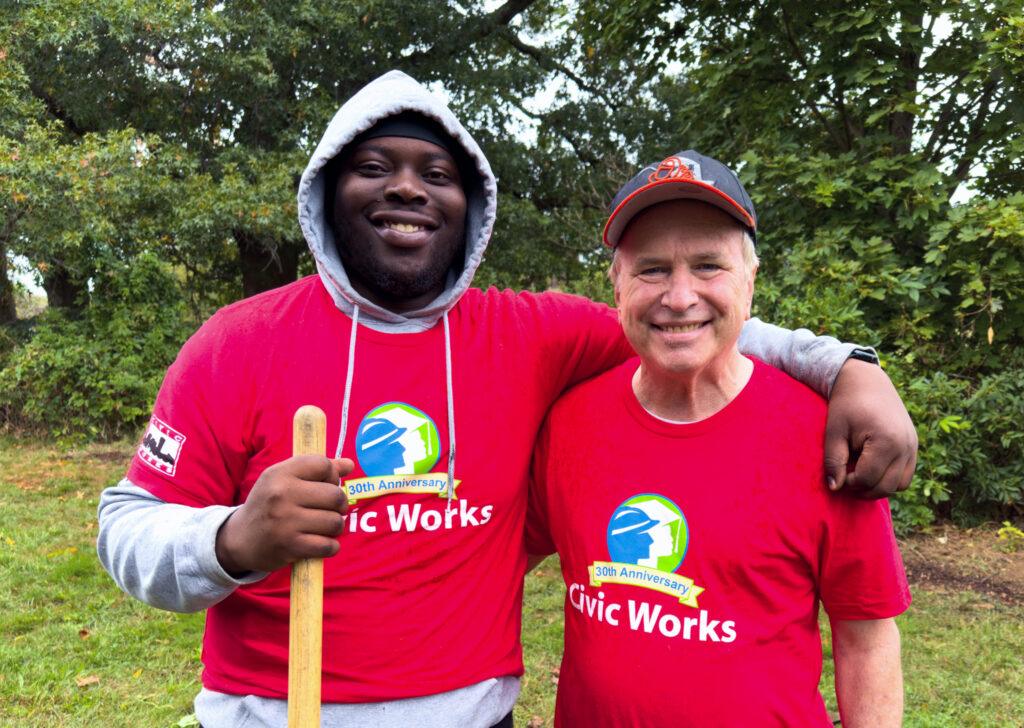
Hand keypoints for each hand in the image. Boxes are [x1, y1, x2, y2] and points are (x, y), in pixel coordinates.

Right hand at [215, 455, 352, 574]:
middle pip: (335, 495)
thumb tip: (349, 464)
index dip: (332, 476)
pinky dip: (330, 546)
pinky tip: (320, 543)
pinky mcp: (290, 546)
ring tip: (324, 527)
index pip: (323, 465)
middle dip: (339, 504)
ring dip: (335, 527)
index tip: (325, 486)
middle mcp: (281, 495)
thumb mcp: (283, 480)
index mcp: (280, 474)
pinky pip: (328, 545)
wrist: (239, 539)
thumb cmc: (269, 505)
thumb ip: (316, 470)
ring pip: (335, 522)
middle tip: (330, 510)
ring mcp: (286, 521)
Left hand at [825, 359, 917, 497]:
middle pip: (886, 487)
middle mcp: (905, 446)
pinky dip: (890, 477)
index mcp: (886, 442)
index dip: (849, 483)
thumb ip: (834, 461)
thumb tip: (835, 488)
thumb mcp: (834, 432)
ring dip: (879, 486)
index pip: (867, 479)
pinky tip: (872, 467)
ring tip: (859, 473)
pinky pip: (906, 474)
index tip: (839, 472)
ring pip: (899, 485)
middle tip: (847, 479)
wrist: (866, 381)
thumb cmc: (846, 404)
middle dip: (864, 490)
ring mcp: (913, 446)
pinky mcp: (914, 445)